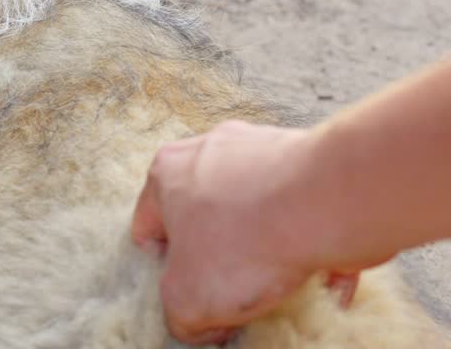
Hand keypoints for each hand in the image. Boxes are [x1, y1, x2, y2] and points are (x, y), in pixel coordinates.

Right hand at [130, 121, 352, 344]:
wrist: (331, 204)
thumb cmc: (248, 241)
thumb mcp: (187, 301)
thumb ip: (179, 317)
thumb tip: (200, 324)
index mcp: (166, 173)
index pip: (148, 229)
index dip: (166, 273)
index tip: (191, 296)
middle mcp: (210, 154)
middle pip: (205, 223)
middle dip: (222, 265)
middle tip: (238, 300)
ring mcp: (262, 154)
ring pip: (258, 220)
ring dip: (268, 260)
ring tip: (285, 294)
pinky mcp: (310, 165)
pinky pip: (305, 219)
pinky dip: (313, 252)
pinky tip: (325, 284)